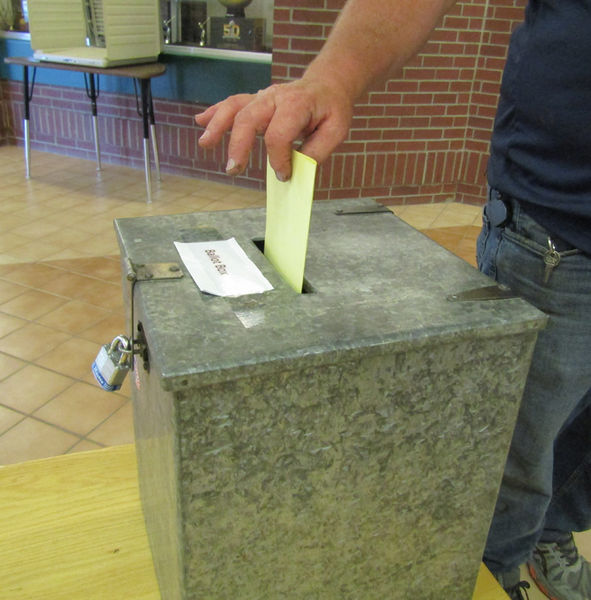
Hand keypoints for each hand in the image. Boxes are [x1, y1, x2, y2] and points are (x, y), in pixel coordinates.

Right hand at [195, 78, 353, 180]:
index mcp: (297, 104)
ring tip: (205, 144)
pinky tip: (200, 121)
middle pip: (249, 118)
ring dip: (217, 125)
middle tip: (233, 169)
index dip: (278, 159)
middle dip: (238, 145)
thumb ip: (316, 151)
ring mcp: (263, 97)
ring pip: (235, 107)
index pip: (278, 134)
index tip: (284, 175)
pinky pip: (232, 104)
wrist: (328, 85)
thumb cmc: (331, 109)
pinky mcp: (256, 101)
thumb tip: (295, 170)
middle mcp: (275, 97)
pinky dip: (215, 113)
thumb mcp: (336, 131)